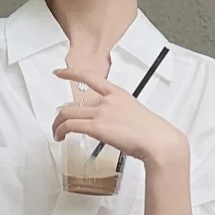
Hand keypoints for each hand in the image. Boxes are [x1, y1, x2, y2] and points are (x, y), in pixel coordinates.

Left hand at [52, 68, 187, 166]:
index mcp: (117, 93)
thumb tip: (109, 122)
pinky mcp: (97, 126)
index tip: (59, 72)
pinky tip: (60, 136)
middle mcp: (107, 100)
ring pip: (67, 114)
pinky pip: (70, 125)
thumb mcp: (134, 113)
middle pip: (73, 103)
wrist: (158, 141)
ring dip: (57, 124)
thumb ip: (118, 113)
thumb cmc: (151, 132)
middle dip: (61, 115)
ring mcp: (101, 112)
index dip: (71, 73)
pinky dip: (60, 131)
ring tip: (57, 133)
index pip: (90, 77)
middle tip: (59, 123)